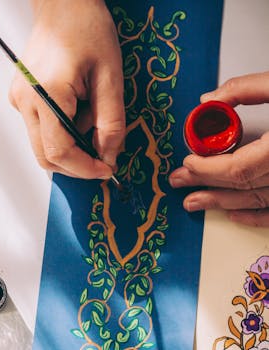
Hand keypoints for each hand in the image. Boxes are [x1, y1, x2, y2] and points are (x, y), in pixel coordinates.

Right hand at [9, 0, 124, 178]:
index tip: (106, 169)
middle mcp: (25, 102)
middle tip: (103, 154)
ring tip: (90, 112)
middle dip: (76, 163)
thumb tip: (108, 156)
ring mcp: (19, 101)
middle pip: (45, 155)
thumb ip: (111, 122)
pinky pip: (41, 128)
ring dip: (71, 143)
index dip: (84, 168)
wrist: (63, 7)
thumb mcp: (110, 77)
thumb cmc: (87, 30)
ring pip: (43, 144)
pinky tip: (78, 106)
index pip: (59, 151)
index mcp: (46, 95)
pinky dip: (63, 129)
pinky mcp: (21, 98)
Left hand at [169, 71, 268, 225]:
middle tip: (178, 182)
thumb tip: (208, 100)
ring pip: (257, 202)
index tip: (188, 161)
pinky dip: (256, 217)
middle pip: (242, 186)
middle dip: (205, 184)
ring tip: (194, 203)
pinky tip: (235, 215)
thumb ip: (248, 89)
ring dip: (223, 203)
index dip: (207, 168)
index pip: (237, 168)